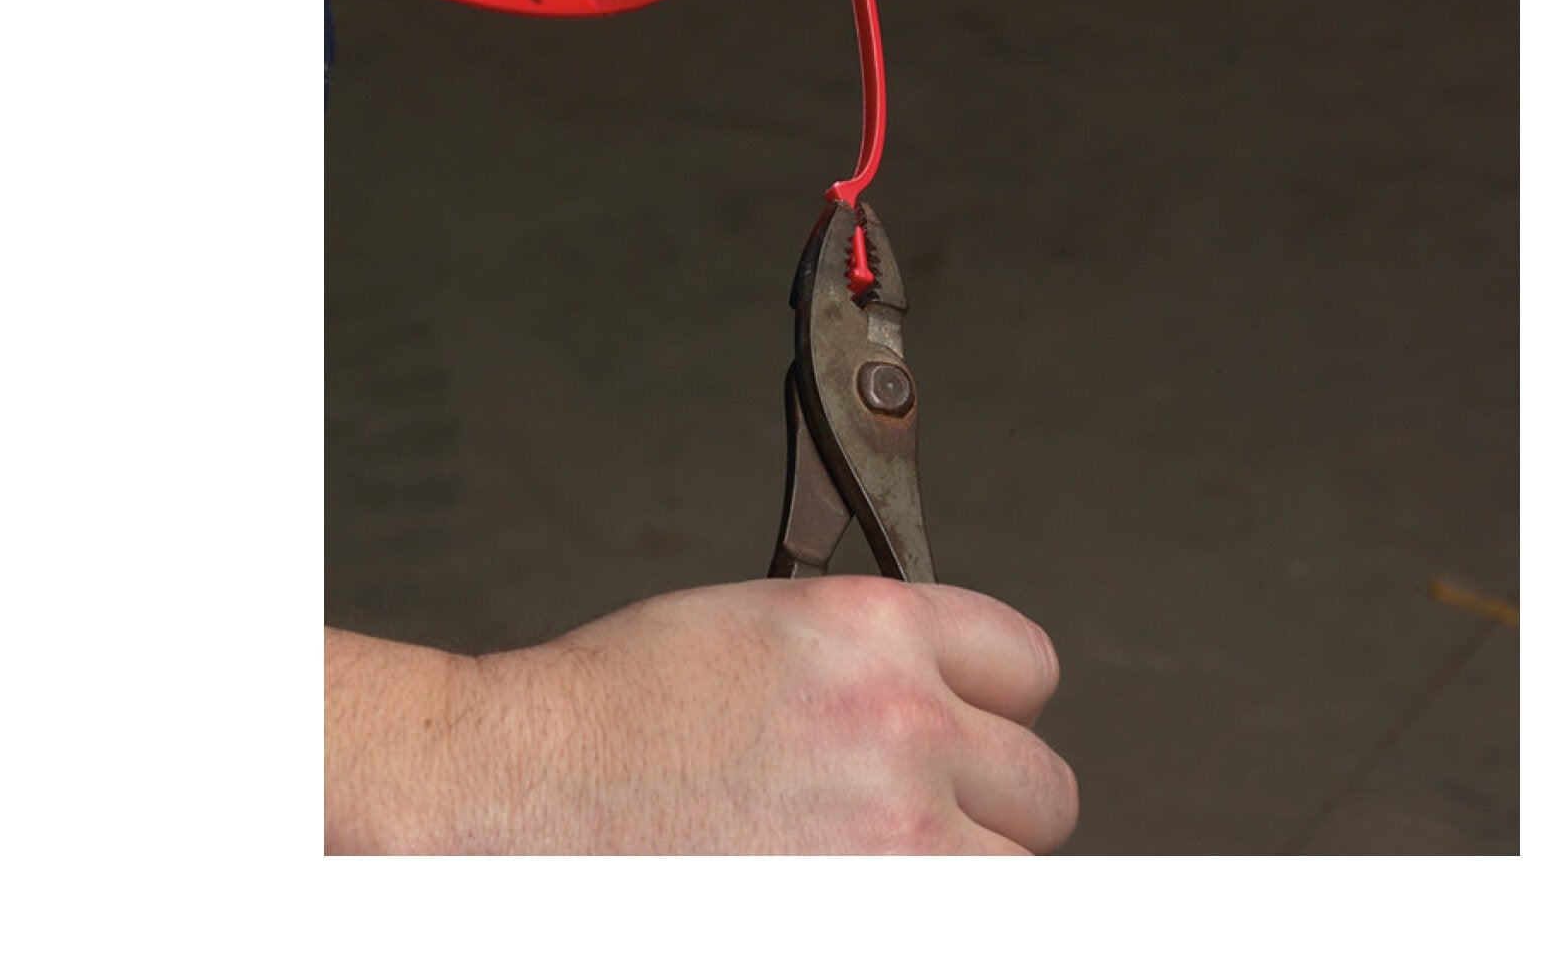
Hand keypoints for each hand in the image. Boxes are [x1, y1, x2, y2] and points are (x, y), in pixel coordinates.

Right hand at [325, 576, 1077, 853]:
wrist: (514, 796)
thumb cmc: (615, 714)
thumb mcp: (767, 630)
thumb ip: (878, 659)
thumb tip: (949, 706)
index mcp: (876, 630)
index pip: (1027, 665)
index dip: (992, 703)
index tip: (970, 731)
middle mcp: (902, 727)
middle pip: (1043, 789)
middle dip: (985, 804)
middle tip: (912, 818)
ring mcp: (895, 841)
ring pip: (1018, 877)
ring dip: (962, 875)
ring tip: (867, 864)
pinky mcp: (878, 920)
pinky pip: (965, 926)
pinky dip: (923, 914)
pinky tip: (841, 890)